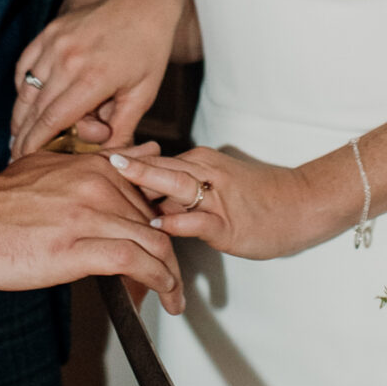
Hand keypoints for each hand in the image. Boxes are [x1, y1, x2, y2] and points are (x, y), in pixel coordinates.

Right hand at [0, 147, 184, 311]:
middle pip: (158, 224)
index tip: (166, 253)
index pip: (151, 198)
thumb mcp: (52, 166)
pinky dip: (157, 281)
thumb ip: (101, 162)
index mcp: (93, 167)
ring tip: (173, 298)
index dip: (165, 229)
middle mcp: (97, 185)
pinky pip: (134, 262)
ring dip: (171, 276)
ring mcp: (88, 215)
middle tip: (172, 284)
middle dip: (170, 258)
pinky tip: (161, 296)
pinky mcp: (76, 247)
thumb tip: (146, 153)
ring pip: (154, 244)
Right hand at [12, 0, 190, 156]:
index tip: (26, 160)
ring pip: (26, 89)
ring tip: (19, 136)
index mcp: (93, 78)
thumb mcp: (143, 95)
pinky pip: (25, 66)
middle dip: (24, 137)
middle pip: (34, 109)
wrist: (146, 6)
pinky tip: (26, 104)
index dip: (36, 144)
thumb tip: (108, 160)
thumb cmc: (148, 53)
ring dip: (20, 116)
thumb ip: (122, 129)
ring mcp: (55, 42)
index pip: (52, 120)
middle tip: (17, 157)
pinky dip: (23, 88)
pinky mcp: (49, 32)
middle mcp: (68, 59)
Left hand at [105, 143, 320, 261]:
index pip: (150, 159)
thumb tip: (144, 200)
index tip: (85, 165)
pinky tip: (156, 226)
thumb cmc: (259, 198)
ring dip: (142, 184)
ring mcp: (215, 195)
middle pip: (153, 165)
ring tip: (110, 182)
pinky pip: (197, 219)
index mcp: (197, 161)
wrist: (302, 204)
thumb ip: (179, 190)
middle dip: (119, 168)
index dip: (117, 165)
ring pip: (171, 185)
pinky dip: (176, 222)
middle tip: (83, 165)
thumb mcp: (215, 186)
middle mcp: (203, 171)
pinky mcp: (227, 222)